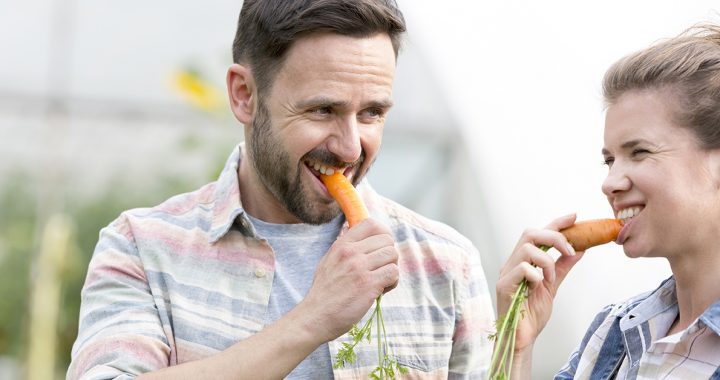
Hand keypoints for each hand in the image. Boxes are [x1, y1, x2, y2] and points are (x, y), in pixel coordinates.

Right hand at [301, 218, 398, 342]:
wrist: (315, 317)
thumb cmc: (324, 292)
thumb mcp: (329, 261)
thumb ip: (343, 247)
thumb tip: (353, 230)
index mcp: (342, 245)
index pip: (371, 223)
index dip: (383, 234)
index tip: (381, 248)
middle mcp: (351, 252)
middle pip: (387, 240)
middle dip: (389, 255)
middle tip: (380, 270)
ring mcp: (360, 267)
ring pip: (393, 255)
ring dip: (391, 269)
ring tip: (381, 282)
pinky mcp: (368, 284)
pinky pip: (393, 273)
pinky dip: (392, 282)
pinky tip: (381, 291)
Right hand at [496, 214, 582, 353]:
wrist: (523, 339)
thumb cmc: (531, 315)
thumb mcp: (552, 287)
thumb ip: (562, 268)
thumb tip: (578, 250)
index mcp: (522, 261)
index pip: (538, 234)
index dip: (555, 223)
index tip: (574, 216)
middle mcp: (512, 263)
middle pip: (530, 233)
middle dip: (554, 236)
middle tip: (569, 249)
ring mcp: (506, 273)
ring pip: (527, 248)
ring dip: (547, 261)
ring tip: (551, 278)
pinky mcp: (504, 286)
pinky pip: (522, 269)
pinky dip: (537, 274)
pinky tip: (540, 286)